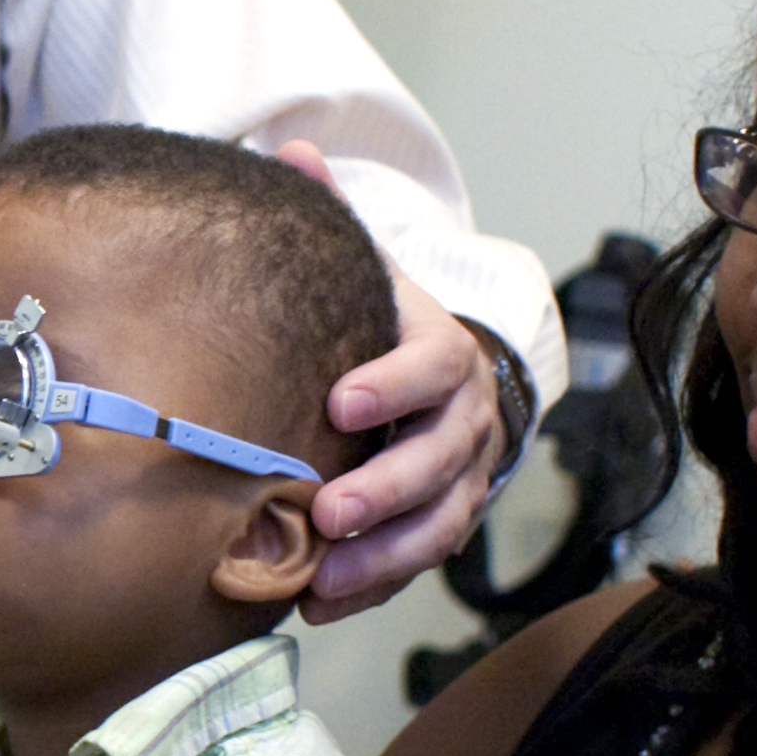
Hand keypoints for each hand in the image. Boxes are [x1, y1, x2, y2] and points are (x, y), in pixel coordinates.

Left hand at [262, 146, 507, 619]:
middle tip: (328, 514)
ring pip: (441, 524)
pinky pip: (419, 563)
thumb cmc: (381, 323)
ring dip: (384, 557)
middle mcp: (465, 417)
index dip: (392, 383)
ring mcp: (462, 477)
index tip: (339, 404)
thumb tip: (291, 150)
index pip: (433, 364)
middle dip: (387, 489)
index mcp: (443, 349)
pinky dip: (375, 588)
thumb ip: (331, 215)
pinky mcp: (445, 523)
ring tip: (326, 580)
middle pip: (441, 459)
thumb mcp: (365, 269)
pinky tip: (321, 605)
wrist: (438, 375)